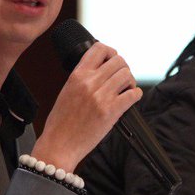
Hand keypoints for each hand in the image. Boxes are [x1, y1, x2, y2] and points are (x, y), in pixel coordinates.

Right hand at [32, 42, 141, 171]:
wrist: (59, 145)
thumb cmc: (60, 123)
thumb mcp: (66, 91)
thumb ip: (82, 78)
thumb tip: (100, 70)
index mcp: (77, 75)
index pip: (99, 48)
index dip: (110, 52)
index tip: (112, 59)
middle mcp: (89, 83)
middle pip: (118, 61)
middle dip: (123, 68)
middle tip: (121, 78)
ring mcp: (101, 97)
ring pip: (127, 75)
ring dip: (130, 81)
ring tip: (125, 90)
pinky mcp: (111, 112)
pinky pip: (133, 94)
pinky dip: (135, 95)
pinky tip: (130, 98)